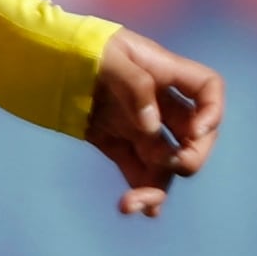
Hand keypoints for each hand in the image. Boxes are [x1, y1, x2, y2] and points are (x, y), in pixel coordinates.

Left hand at [87, 28, 224, 216]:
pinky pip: (137, 172)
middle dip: (191, 157)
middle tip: (174, 167)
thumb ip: (136, 86)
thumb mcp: (109, 56)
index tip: (195, 131)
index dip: (212, 113)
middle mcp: (158, 103)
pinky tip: (132, 208)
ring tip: (132, 205)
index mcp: (165, 73)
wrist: (44, 57)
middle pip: (194, 137)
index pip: (208, 90)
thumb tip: (152, 127)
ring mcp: (139, 126)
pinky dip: (139, 191)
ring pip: (165, 163)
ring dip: (157, 187)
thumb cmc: (80, 46)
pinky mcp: (117, 143)